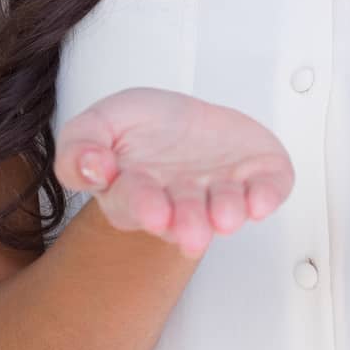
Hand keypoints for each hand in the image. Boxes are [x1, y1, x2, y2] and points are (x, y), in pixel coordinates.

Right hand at [54, 88, 294, 257]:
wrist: (184, 118)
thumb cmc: (141, 127)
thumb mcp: (98, 123)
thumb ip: (81, 146)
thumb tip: (93, 168)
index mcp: (137, 193)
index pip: (137, 204)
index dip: (144, 207)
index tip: (152, 209)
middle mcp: (181, 202)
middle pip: (184, 218)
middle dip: (189, 224)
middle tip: (192, 231)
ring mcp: (220, 192)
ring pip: (227, 210)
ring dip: (228, 212)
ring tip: (227, 214)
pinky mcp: (256, 178)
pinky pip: (268, 191)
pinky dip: (268, 195)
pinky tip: (262, 198)